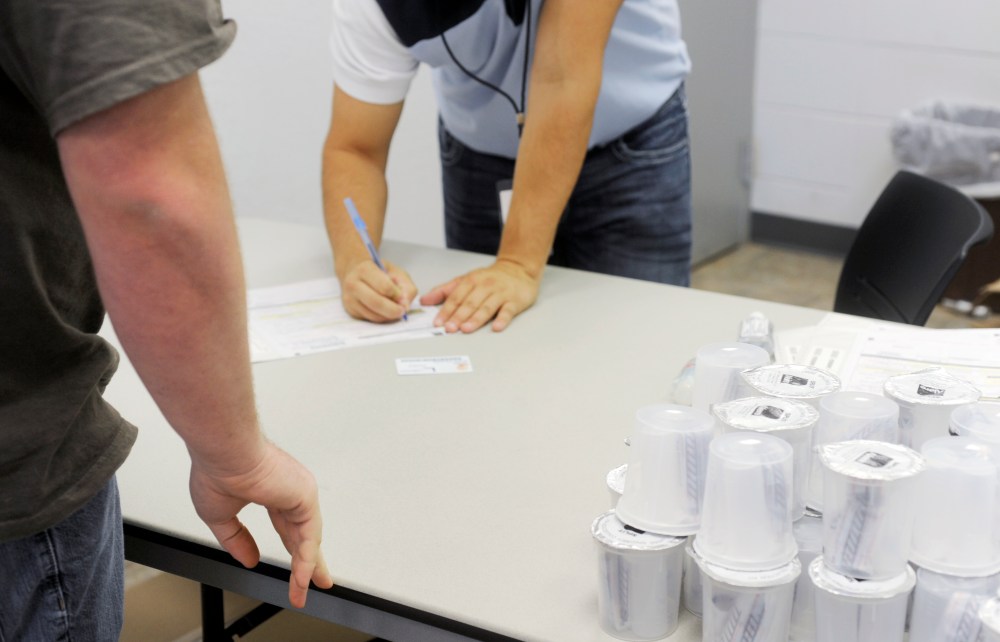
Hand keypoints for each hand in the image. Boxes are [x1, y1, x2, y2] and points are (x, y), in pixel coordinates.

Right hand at [188, 441, 334, 608]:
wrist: (222, 452)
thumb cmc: (215, 470)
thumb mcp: (219, 516)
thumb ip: (236, 540)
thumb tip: (249, 559)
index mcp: (269, 490)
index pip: (286, 526)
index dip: (290, 549)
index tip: (293, 568)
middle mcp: (288, 490)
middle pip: (302, 534)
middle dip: (308, 562)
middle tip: (316, 581)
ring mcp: (299, 493)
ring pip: (307, 539)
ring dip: (306, 568)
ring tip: (303, 591)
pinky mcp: (304, 496)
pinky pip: (308, 536)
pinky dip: (305, 560)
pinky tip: (302, 578)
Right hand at [340, 259, 416, 321]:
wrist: (356, 273)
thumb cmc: (379, 272)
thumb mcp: (396, 272)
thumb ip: (406, 287)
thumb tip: (405, 306)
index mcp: (364, 270)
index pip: (384, 286)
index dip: (397, 295)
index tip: (403, 297)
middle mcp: (353, 284)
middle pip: (376, 302)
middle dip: (393, 310)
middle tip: (402, 311)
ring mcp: (350, 299)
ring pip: (373, 314)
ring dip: (388, 316)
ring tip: (395, 309)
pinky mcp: (351, 310)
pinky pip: (370, 319)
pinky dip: (382, 318)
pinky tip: (385, 311)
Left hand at [419, 259, 539, 332]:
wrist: (518, 269)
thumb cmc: (489, 278)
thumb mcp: (466, 280)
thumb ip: (445, 290)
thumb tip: (425, 300)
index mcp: (472, 281)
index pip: (456, 297)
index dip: (446, 310)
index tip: (438, 322)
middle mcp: (486, 286)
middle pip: (470, 303)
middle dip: (458, 316)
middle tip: (449, 328)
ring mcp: (501, 293)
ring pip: (487, 307)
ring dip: (476, 319)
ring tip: (466, 329)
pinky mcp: (515, 301)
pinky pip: (508, 311)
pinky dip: (502, 319)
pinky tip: (496, 327)